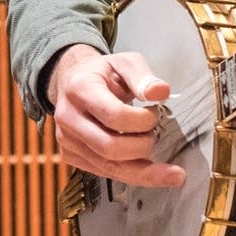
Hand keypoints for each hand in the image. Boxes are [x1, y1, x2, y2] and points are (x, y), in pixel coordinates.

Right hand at [44, 42, 184, 187]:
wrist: (72, 81)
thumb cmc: (101, 72)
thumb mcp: (124, 62)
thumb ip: (143, 76)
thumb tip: (161, 92)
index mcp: (80, 89)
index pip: (114, 116)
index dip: (142, 120)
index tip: (154, 113)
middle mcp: (68, 117)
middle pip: (110, 148)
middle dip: (143, 146)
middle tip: (154, 133)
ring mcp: (67, 140)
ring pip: (109, 168)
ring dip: (143, 170)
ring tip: (168, 170)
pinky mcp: (70, 155)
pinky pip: (105, 173)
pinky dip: (131, 174)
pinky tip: (147, 169)